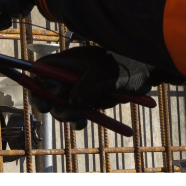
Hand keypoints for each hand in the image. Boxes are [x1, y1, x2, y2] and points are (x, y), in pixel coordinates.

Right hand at [30, 45, 164, 122]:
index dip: (39, 82)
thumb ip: (86, 87)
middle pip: (47, 91)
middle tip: (59, 112)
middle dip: (51, 104)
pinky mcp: (88, 101)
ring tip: (78, 119)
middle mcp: (70, 75)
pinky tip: (83, 123)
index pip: (42, 69)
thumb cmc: (126, 66)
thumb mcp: (105, 74)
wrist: (147, 74)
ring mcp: (78, 89)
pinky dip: (78, 120)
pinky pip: (77, 114)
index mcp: (69, 61)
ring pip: (61, 106)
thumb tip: (72, 104)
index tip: (50, 94)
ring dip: (65, 115)